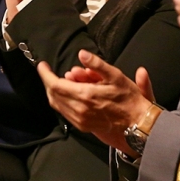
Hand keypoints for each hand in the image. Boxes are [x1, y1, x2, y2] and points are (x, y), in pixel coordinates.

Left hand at [36, 49, 150, 153]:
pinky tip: (68, 94)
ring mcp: (80, 120)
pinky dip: (62, 102)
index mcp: (85, 95)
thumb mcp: (116, 76)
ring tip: (61, 81)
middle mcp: (79, 109)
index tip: (42, 66)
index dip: (46, 74)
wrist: (137, 123)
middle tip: (49, 72)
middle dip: (49, 82)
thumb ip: (97, 64)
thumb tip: (82, 54)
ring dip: (55, 92)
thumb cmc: (128, 99)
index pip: (55, 84)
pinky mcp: (82, 126)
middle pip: (53, 95)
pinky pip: (65, 113)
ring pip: (57, 105)